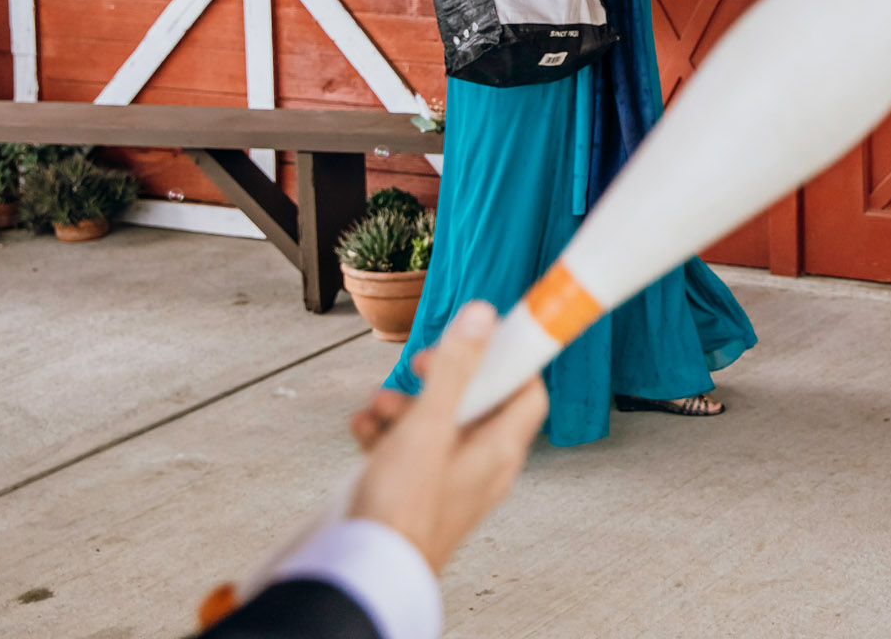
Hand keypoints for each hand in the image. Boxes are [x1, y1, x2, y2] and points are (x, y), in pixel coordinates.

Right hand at [345, 302, 547, 573]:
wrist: (365, 571)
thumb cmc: (403, 508)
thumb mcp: (428, 425)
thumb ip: (455, 370)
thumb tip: (483, 318)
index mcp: (499, 448)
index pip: (527, 392)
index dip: (509, 360)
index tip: (481, 338)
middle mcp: (483, 466)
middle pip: (478, 405)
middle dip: (444, 380)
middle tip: (419, 366)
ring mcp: (453, 483)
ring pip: (439, 428)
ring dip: (407, 407)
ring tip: (377, 403)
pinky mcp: (422, 496)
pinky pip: (413, 454)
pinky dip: (390, 436)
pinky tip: (363, 430)